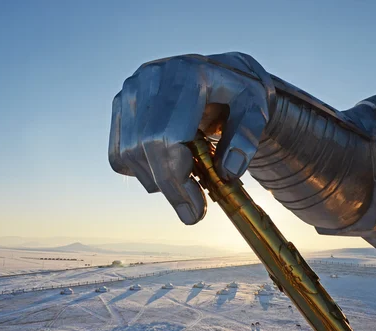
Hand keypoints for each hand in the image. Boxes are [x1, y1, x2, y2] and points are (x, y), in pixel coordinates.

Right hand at [108, 53, 274, 224]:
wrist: (220, 72)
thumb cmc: (239, 94)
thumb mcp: (257, 110)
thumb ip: (247, 138)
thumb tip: (227, 171)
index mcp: (187, 74)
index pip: (166, 137)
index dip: (177, 179)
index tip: (196, 210)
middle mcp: (151, 77)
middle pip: (144, 148)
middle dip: (168, 188)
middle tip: (192, 213)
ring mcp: (131, 89)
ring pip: (128, 154)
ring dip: (157, 181)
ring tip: (187, 182)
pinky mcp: (120, 103)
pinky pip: (118, 154)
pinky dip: (140, 171)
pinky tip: (167, 166)